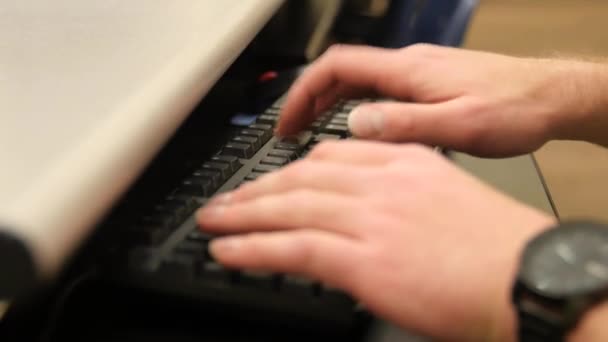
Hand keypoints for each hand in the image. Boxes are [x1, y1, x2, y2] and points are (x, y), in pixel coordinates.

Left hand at [196, 140, 555, 340]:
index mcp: (404, 162)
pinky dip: (254, 249)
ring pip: (288, 209)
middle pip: (300, 178)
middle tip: (226, 201)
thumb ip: (399, 193)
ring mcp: (370, 220)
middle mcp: (381, 184)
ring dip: (243, 217)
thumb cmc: (498, 248)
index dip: (290, 170)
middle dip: (256, 191)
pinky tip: (228, 251)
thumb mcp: (446, 196)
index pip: (331, 155)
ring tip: (215, 223)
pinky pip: (293, 249)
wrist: (528, 278)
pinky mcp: (364, 261)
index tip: (271, 181)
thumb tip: (365, 210)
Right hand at [276, 44, 607, 156]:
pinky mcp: (429, 84)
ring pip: (358, 82)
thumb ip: (406, 125)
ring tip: (312, 131)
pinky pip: (378, 90)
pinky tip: (354, 128)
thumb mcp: (460, 127)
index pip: (338, 67)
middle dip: (308, 99)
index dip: (304, 91)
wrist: (551, 98)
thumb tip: (356, 124)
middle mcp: (410, 66)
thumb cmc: (515, 109)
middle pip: (341, 72)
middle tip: (291, 131)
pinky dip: (354, 106)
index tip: (287, 119)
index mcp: (410, 71)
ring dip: (329, 104)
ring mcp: (418, 73)